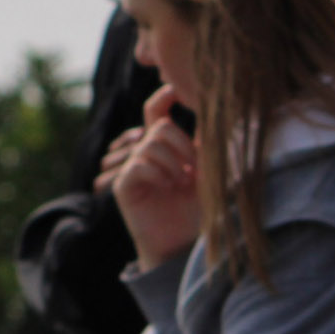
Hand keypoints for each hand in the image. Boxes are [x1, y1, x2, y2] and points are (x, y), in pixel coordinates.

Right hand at [108, 84, 201, 267]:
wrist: (184, 243)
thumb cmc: (197, 209)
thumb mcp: (208, 172)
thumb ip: (206, 144)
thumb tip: (211, 111)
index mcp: (164, 147)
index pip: (156, 111)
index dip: (164, 97)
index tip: (176, 90)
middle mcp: (144, 154)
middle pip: (160, 126)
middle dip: (183, 145)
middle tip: (194, 170)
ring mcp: (131, 169)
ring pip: (151, 144)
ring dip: (174, 163)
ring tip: (181, 182)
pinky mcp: (123, 186)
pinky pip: (139, 166)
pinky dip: (159, 174)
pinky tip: (167, 187)